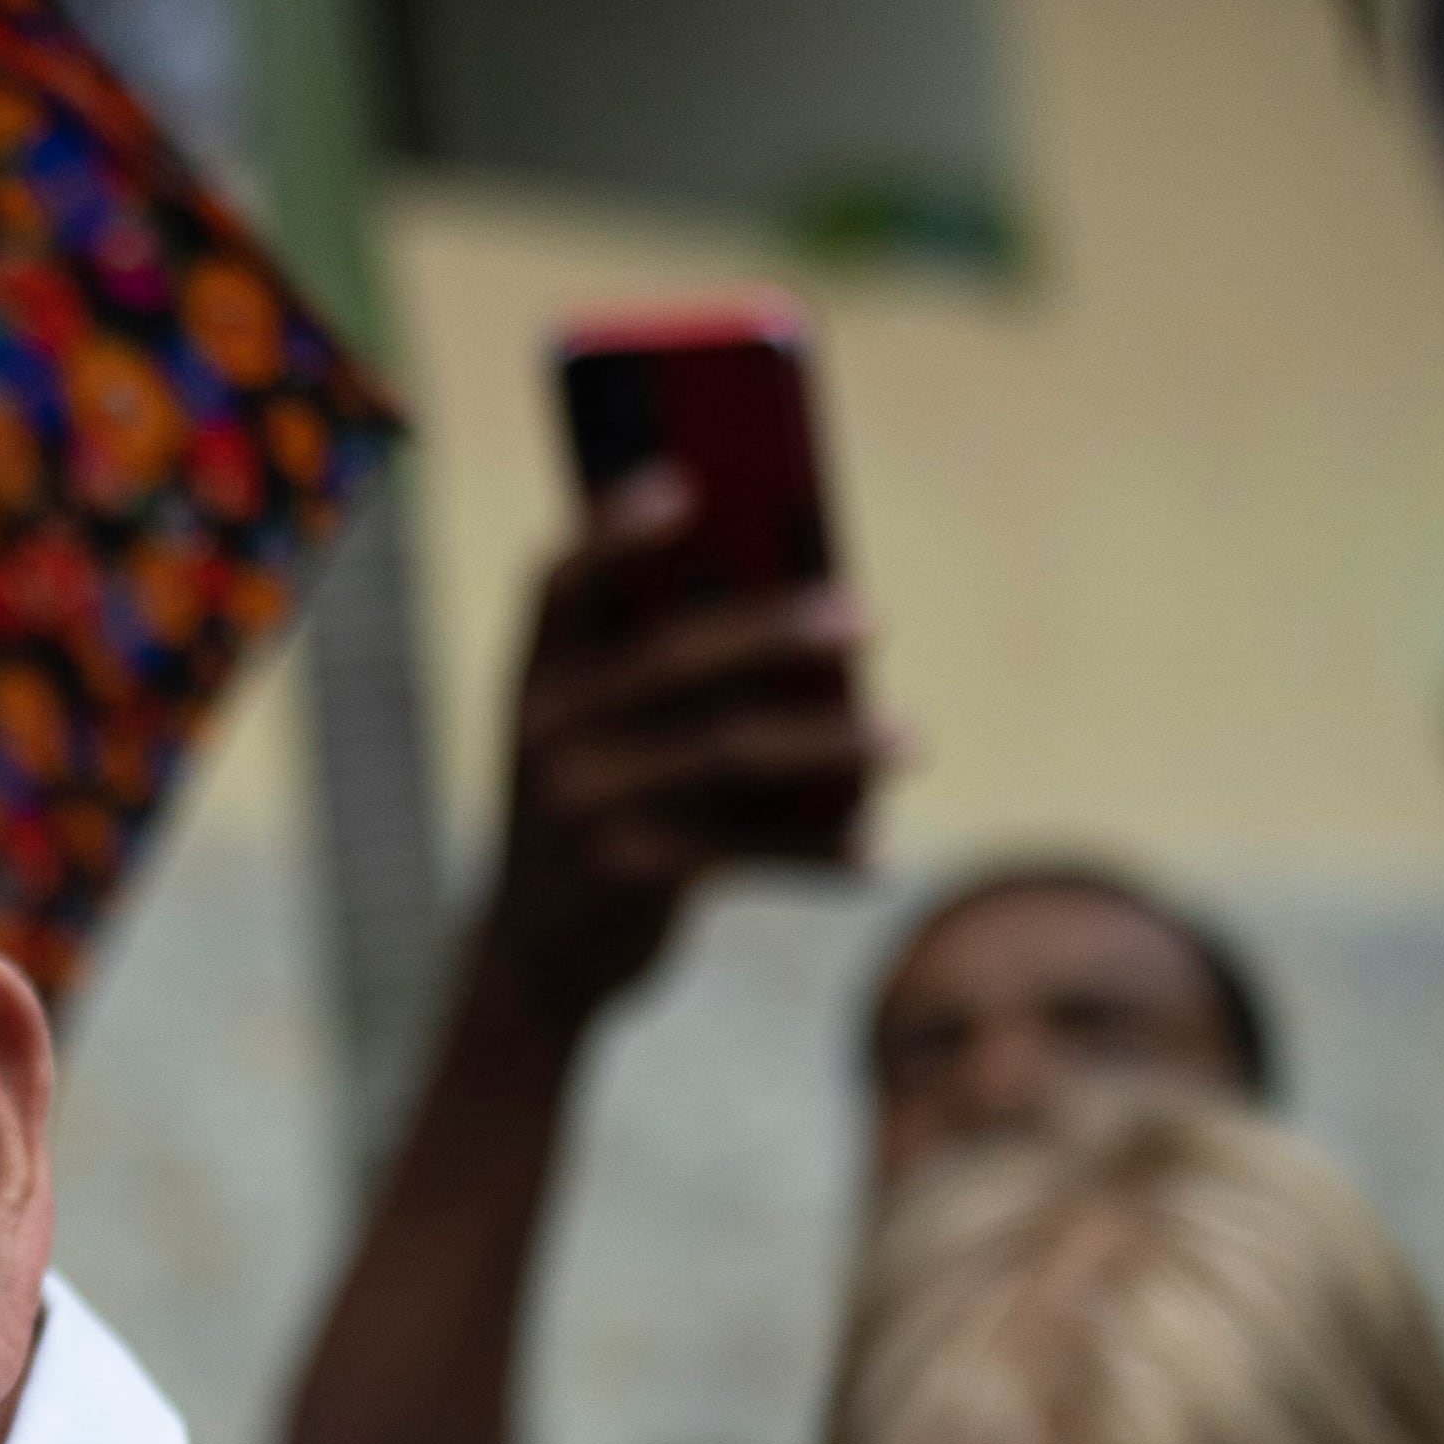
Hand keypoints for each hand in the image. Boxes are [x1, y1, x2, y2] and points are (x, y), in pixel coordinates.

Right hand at [476, 471, 895, 1031]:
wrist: (533, 960)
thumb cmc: (595, 817)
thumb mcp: (596, 738)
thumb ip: (663, 675)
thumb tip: (811, 609)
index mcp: (534, 676)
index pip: (562, 581)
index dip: (615, 529)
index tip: (686, 483)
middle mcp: (545, 730)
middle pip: (671, 658)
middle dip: (775, 630)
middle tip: (869, 615)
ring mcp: (578, 804)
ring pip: (727, 752)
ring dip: (832, 743)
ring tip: (910, 741)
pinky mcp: (623, 874)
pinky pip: (744, 845)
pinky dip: (819, 847)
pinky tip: (875, 848)